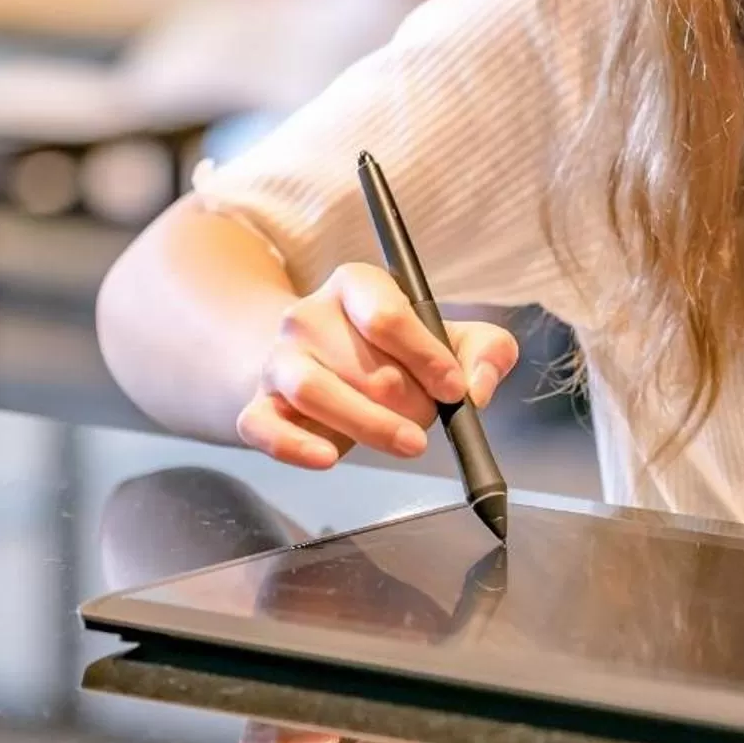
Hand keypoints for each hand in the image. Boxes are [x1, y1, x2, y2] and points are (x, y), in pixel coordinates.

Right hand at [236, 264, 516, 470]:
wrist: (322, 363)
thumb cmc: (396, 350)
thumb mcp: (452, 337)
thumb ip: (486, 352)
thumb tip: (478, 389)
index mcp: (357, 284)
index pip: (387, 315)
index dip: (427, 357)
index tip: (454, 389)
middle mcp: (309, 315)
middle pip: (361, 361)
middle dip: (407, 398)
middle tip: (430, 417)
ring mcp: (278, 359)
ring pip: (313, 391)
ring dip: (368, 424)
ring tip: (407, 441)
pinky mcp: (257, 404)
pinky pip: (264, 427)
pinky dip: (295, 447)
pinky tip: (329, 458)